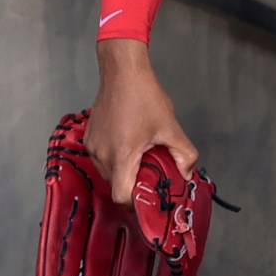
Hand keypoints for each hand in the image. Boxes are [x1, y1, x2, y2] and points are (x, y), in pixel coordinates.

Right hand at [87, 40, 198, 203]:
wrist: (122, 72)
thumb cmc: (144, 96)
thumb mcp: (170, 127)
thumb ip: (184, 154)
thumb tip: (187, 175)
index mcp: (122, 155)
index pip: (121, 196)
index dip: (135, 204)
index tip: (148, 199)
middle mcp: (102, 154)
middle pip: (115, 186)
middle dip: (133, 185)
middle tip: (151, 174)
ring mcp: (92, 146)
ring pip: (108, 173)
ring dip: (123, 172)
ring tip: (139, 155)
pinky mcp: (89, 138)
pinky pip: (101, 159)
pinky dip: (114, 159)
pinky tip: (128, 144)